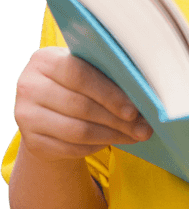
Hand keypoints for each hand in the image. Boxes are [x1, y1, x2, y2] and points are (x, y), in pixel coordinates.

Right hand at [14, 46, 152, 162]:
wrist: (45, 113)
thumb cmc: (75, 86)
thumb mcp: (84, 72)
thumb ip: (106, 75)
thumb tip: (143, 94)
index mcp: (44, 60)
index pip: (80, 75)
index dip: (109, 94)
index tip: (134, 109)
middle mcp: (28, 86)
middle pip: (80, 106)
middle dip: (116, 119)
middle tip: (143, 128)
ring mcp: (25, 116)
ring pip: (77, 131)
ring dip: (111, 135)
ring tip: (134, 136)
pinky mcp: (31, 141)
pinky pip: (71, 148)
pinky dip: (96, 147)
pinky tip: (113, 142)